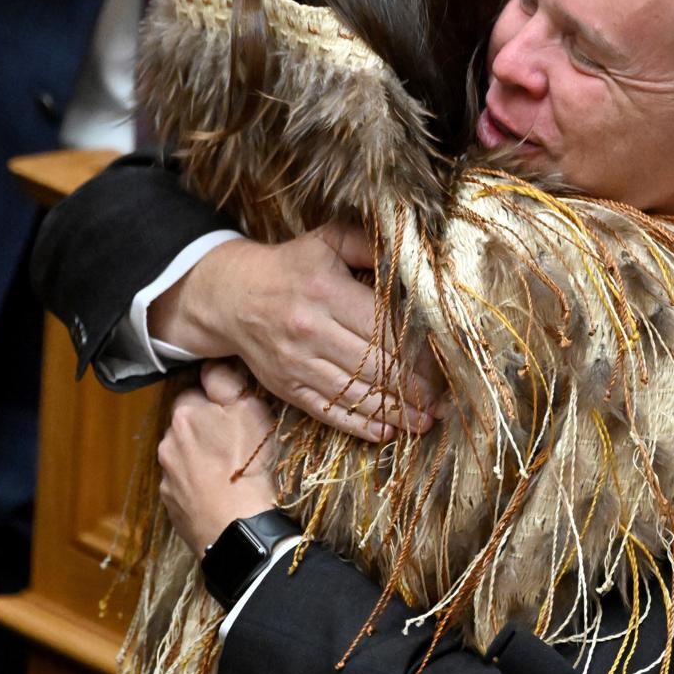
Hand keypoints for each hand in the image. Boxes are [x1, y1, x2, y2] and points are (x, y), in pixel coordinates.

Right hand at [148, 225, 439, 441]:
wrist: (231, 296)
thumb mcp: (328, 240)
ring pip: (354, 393)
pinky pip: (328, 410)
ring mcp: (296, 362)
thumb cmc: (292, 266)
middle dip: (412, 386)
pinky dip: (359, 425)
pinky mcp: (287, 386)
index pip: (381, 327)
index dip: (414, 349)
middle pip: (373, 365)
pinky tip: (386, 432)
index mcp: (325, 291)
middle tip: (441, 399)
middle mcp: (310, 329)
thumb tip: (410, 256)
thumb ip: (368, 244)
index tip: (441, 362)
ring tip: (424, 420)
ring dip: (394, 412)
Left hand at [159, 360, 279, 552]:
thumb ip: (226, 382)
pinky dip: (198, 483)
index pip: (194, 391)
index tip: (232, 408)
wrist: (240, 527)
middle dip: (204, 427)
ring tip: (228, 468)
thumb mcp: (250, 411)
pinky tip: (219, 490)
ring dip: (200, 456)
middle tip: (233, 438)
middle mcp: (168, 442)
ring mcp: (167, 475)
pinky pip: (184, 484)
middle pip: (186, 424)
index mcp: (185, 414)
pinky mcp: (171, 503)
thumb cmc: (249, 466)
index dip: (214, 397)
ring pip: (183, 455)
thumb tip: (212, 365)